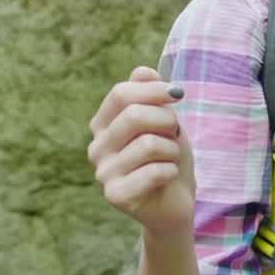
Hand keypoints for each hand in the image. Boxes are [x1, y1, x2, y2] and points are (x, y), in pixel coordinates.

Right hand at [88, 65, 196, 236]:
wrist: (174, 203)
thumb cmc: (167, 156)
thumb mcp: (163, 118)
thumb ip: (150, 93)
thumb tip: (142, 71)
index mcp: (103, 123)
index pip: (122, 92)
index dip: (154, 89)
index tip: (178, 95)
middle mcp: (96, 147)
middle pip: (133, 115)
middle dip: (166, 120)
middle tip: (174, 133)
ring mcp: (103, 172)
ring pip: (148, 144)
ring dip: (172, 149)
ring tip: (169, 159)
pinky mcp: (116, 195)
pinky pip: (154, 171)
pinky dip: (171, 170)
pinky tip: (167, 177)